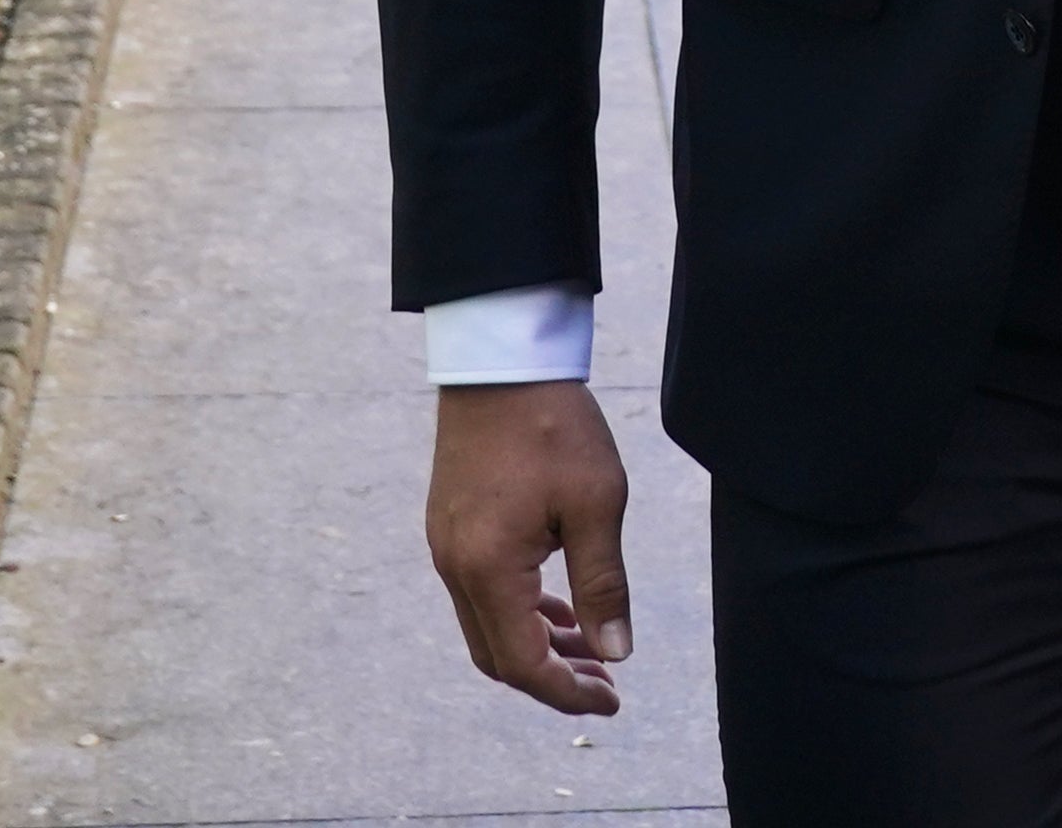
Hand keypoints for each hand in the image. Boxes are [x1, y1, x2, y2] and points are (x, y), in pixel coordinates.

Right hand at [427, 381, 630, 717]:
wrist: (500, 360)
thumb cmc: (554, 425)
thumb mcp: (595, 504)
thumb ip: (603, 584)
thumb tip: (615, 652)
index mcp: (489, 569)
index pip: (523, 663)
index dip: (567, 691)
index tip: (611, 700)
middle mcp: (455, 567)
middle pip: (497, 656)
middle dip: (552, 676)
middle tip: (605, 680)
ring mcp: (446, 547)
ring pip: (487, 625)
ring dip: (536, 644)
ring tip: (591, 646)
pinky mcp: (450, 526)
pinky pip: (480, 592)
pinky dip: (518, 611)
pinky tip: (557, 604)